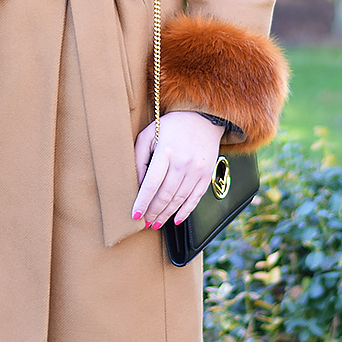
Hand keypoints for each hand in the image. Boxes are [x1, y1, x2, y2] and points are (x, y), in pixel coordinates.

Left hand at [132, 111, 225, 230]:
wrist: (202, 117)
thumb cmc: (170, 126)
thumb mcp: (148, 135)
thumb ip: (139, 158)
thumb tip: (136, 184)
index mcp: (166, 151)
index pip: (152, 183)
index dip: (143, 201)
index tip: (135, 214)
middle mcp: (184, 162)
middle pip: (166, 195)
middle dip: (153, 212)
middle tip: (145, 222)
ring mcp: (197, 170)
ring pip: (180, 199)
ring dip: (167, 214)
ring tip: (156, 223)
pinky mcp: (207, 175)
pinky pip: (196, 198)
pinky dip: (185, 211)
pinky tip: (176, 219)